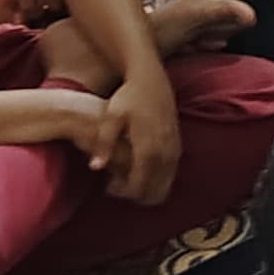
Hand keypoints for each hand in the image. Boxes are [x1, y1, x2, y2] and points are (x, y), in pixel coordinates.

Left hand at [87, 58, 183, 206]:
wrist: (151, 78)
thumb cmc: (128, 96)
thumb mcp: (111, 117)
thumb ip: (103, 143)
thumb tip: (95, 167)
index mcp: (148, 148)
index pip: (139, 186)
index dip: (123, 193)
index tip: (109, 188)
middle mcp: (165, 153)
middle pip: (155, 192)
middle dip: (136, 196)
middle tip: (117, 186)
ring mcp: (174, 149)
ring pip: (166, 185)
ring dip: (147, 189)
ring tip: (127, 178)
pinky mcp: (178, 145)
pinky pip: (171, 174)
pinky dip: (157, 179)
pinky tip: (140, 169)